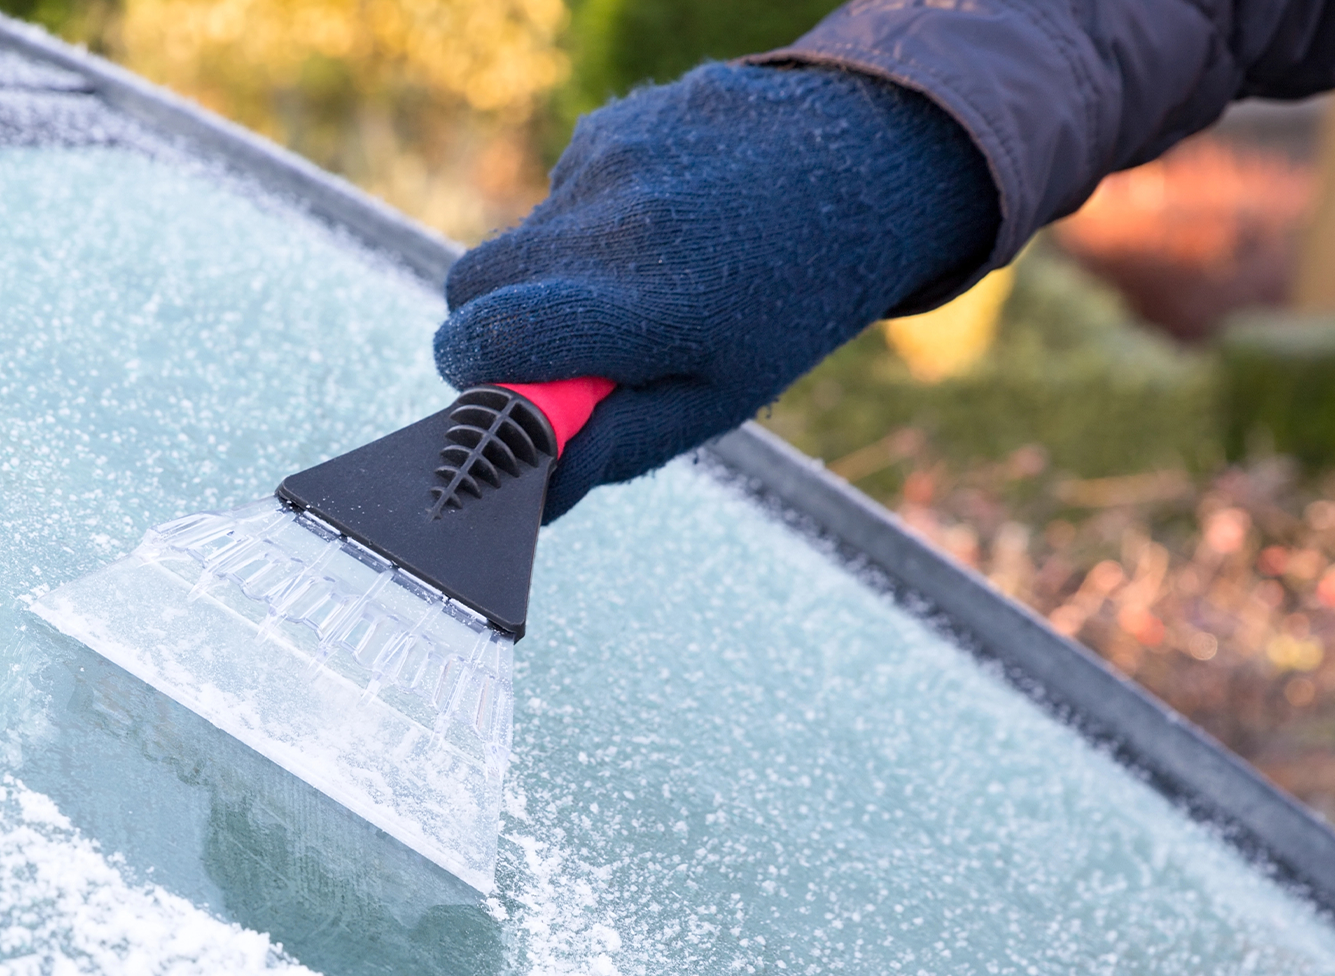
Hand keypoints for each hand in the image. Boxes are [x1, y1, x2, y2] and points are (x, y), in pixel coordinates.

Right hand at [434, 63, 997, 520]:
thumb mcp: (718, 397)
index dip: (472, 373)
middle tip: (561, 346)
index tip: (498, 390)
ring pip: (516, 239)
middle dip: (493, 323)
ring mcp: (608, 163)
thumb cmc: (790, 303)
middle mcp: (613, 225)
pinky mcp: (609, 125)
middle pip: (469, 284)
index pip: (486, 337)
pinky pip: (556, 192)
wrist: (865, 165)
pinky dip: (587, 219)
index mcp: (642, 307)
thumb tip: (530, 493)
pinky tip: (658, 222)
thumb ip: (615, 444)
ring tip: (639, 277)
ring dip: (551, 272)